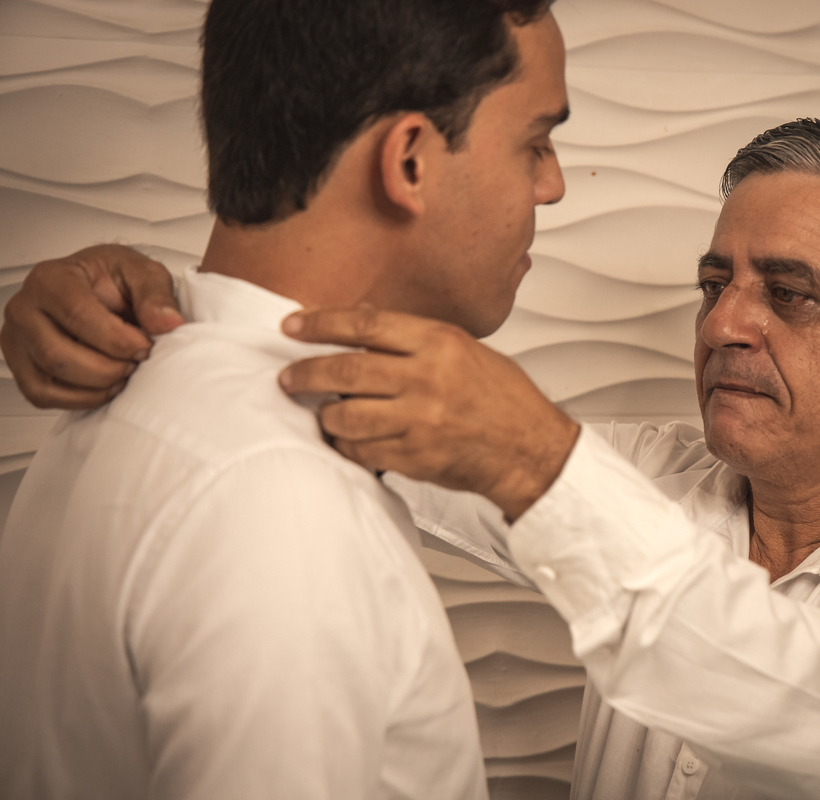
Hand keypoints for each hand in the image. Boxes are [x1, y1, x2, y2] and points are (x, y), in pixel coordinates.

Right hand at [0, 245, 184, 408]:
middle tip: (135, 362)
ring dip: (96, 386)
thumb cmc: (114, 281)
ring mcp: (18, 339)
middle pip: (58, 355)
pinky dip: (80, 399)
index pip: (78, 316)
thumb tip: (168, 323)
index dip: (117, 340)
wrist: (99, 289)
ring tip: (124, 372)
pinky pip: (41, 395)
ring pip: (49, 380)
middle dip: (107, 368)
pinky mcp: (21, 365)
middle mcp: (25, 308)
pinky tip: (106, 386)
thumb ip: (157, 297)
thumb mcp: (144, 274)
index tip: (145, 347)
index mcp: (51, 279)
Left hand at [278, 307, 579, 519]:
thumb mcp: (466, 350)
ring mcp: (420, 420)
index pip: (365, 324)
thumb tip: (362, 325)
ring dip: (326, 416)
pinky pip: (362, 451)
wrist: (530, 449)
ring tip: (324, 415)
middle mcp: (428, 379)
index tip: (292, 326)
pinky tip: (349, 442)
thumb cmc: (503, 400)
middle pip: (344, 371)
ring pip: (345, 416)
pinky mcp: (415, 457)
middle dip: (305, 374)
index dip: (320, 323)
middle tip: (289, 378)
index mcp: (440, 343)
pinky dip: (348, 447)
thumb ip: (416, 340)